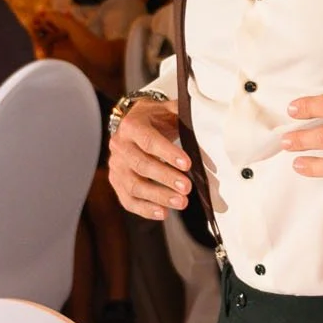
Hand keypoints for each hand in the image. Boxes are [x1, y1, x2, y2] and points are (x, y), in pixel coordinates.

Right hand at [108, 98, 193, 220]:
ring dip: (158, 196)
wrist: (133, 123)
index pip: (148, 141)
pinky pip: (128, 200)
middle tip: (187, 188)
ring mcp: (116, 166)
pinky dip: (145, 209)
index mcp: (132, 125)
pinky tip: (163, 213)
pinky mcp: (117, 182)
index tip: (187, 164)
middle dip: (165, 178)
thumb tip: (206, 117)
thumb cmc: (156, 118)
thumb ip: (184, 112)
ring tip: (182, 203)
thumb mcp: (168, 109)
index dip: (167, 153)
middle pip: (141, 165)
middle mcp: (119, 146)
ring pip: (134, 185)